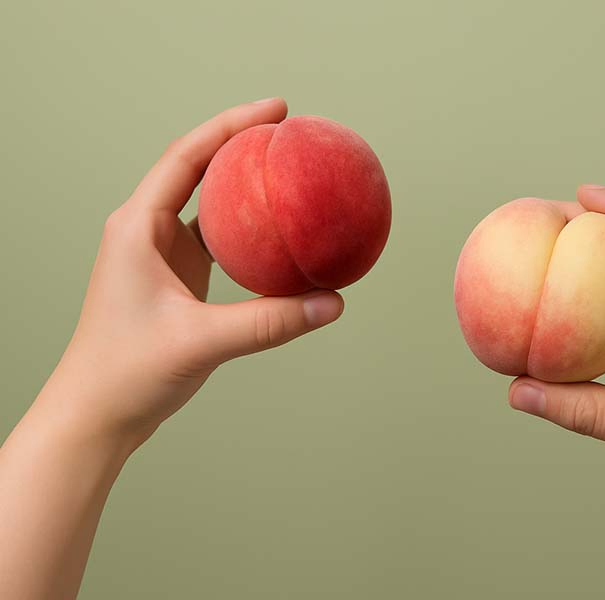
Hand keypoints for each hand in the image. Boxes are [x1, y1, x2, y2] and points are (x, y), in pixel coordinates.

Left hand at [48, 97, 343, 447]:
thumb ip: (269, 322)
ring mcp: (162, 254)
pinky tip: (276, 230)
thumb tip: (331, 303)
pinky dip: (247, 228)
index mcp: (138, 227)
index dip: (231, 125)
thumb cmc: (127, 373)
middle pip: (197, 167)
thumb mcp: (201, 341)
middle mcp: (147, 231)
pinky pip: (218, 239)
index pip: (187, 156)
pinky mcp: (178, 278)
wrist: (97, 413)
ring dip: (243, 183)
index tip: (276, 110)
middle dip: (240, 142)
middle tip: (288, 130)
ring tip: (285, 169)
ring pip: (207, 202)